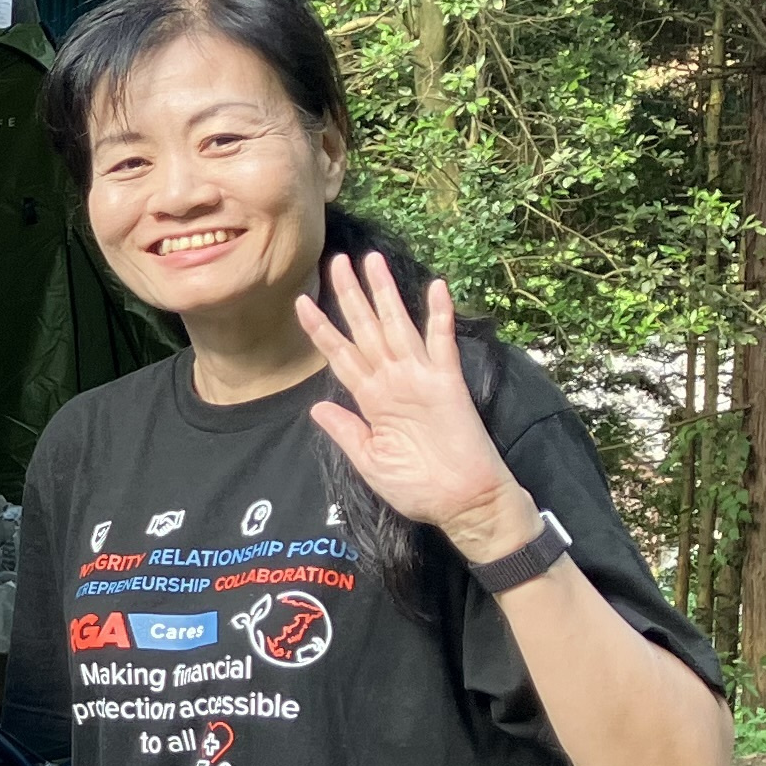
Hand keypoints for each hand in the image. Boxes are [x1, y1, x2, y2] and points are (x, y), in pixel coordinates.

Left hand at [292, 253, 533, 553]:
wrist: (464, 504)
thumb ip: (346, 432)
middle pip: (366, 330)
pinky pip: (442, 344)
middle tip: (336, 261)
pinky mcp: (448, 384)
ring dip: (385, 294)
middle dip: (349, 296)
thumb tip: (316, 409)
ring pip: (398, 326)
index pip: (341, 355)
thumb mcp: (370, 462)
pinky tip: (436, 287)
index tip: (301, 302)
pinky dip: (439, 316)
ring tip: (371, 262)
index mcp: (372, 399)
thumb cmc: (418, 488)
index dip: (321, 329)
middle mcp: (393, 381)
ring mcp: (421, 379)